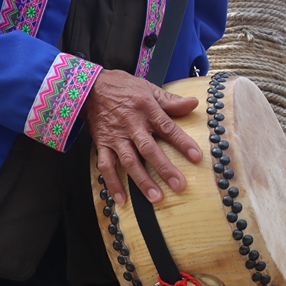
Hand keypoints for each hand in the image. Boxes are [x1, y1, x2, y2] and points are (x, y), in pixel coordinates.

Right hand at [81, 69, 202, 204]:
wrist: (89, 87)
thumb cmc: (123, 88)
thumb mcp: (149, 89)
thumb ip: (171, 100)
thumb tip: (194, 103)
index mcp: (147, 110)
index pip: (168, 128)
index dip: (182, 142)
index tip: (196, 157)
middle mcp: (132, 125)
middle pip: (150, 149)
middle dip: (164, 169)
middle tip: (179, 185)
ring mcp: (116, 137)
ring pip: (130, 162)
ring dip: (142, 181)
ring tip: (155, 197)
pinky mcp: (102, 144)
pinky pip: (106, 166)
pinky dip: (113, 183)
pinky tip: (121, 199)